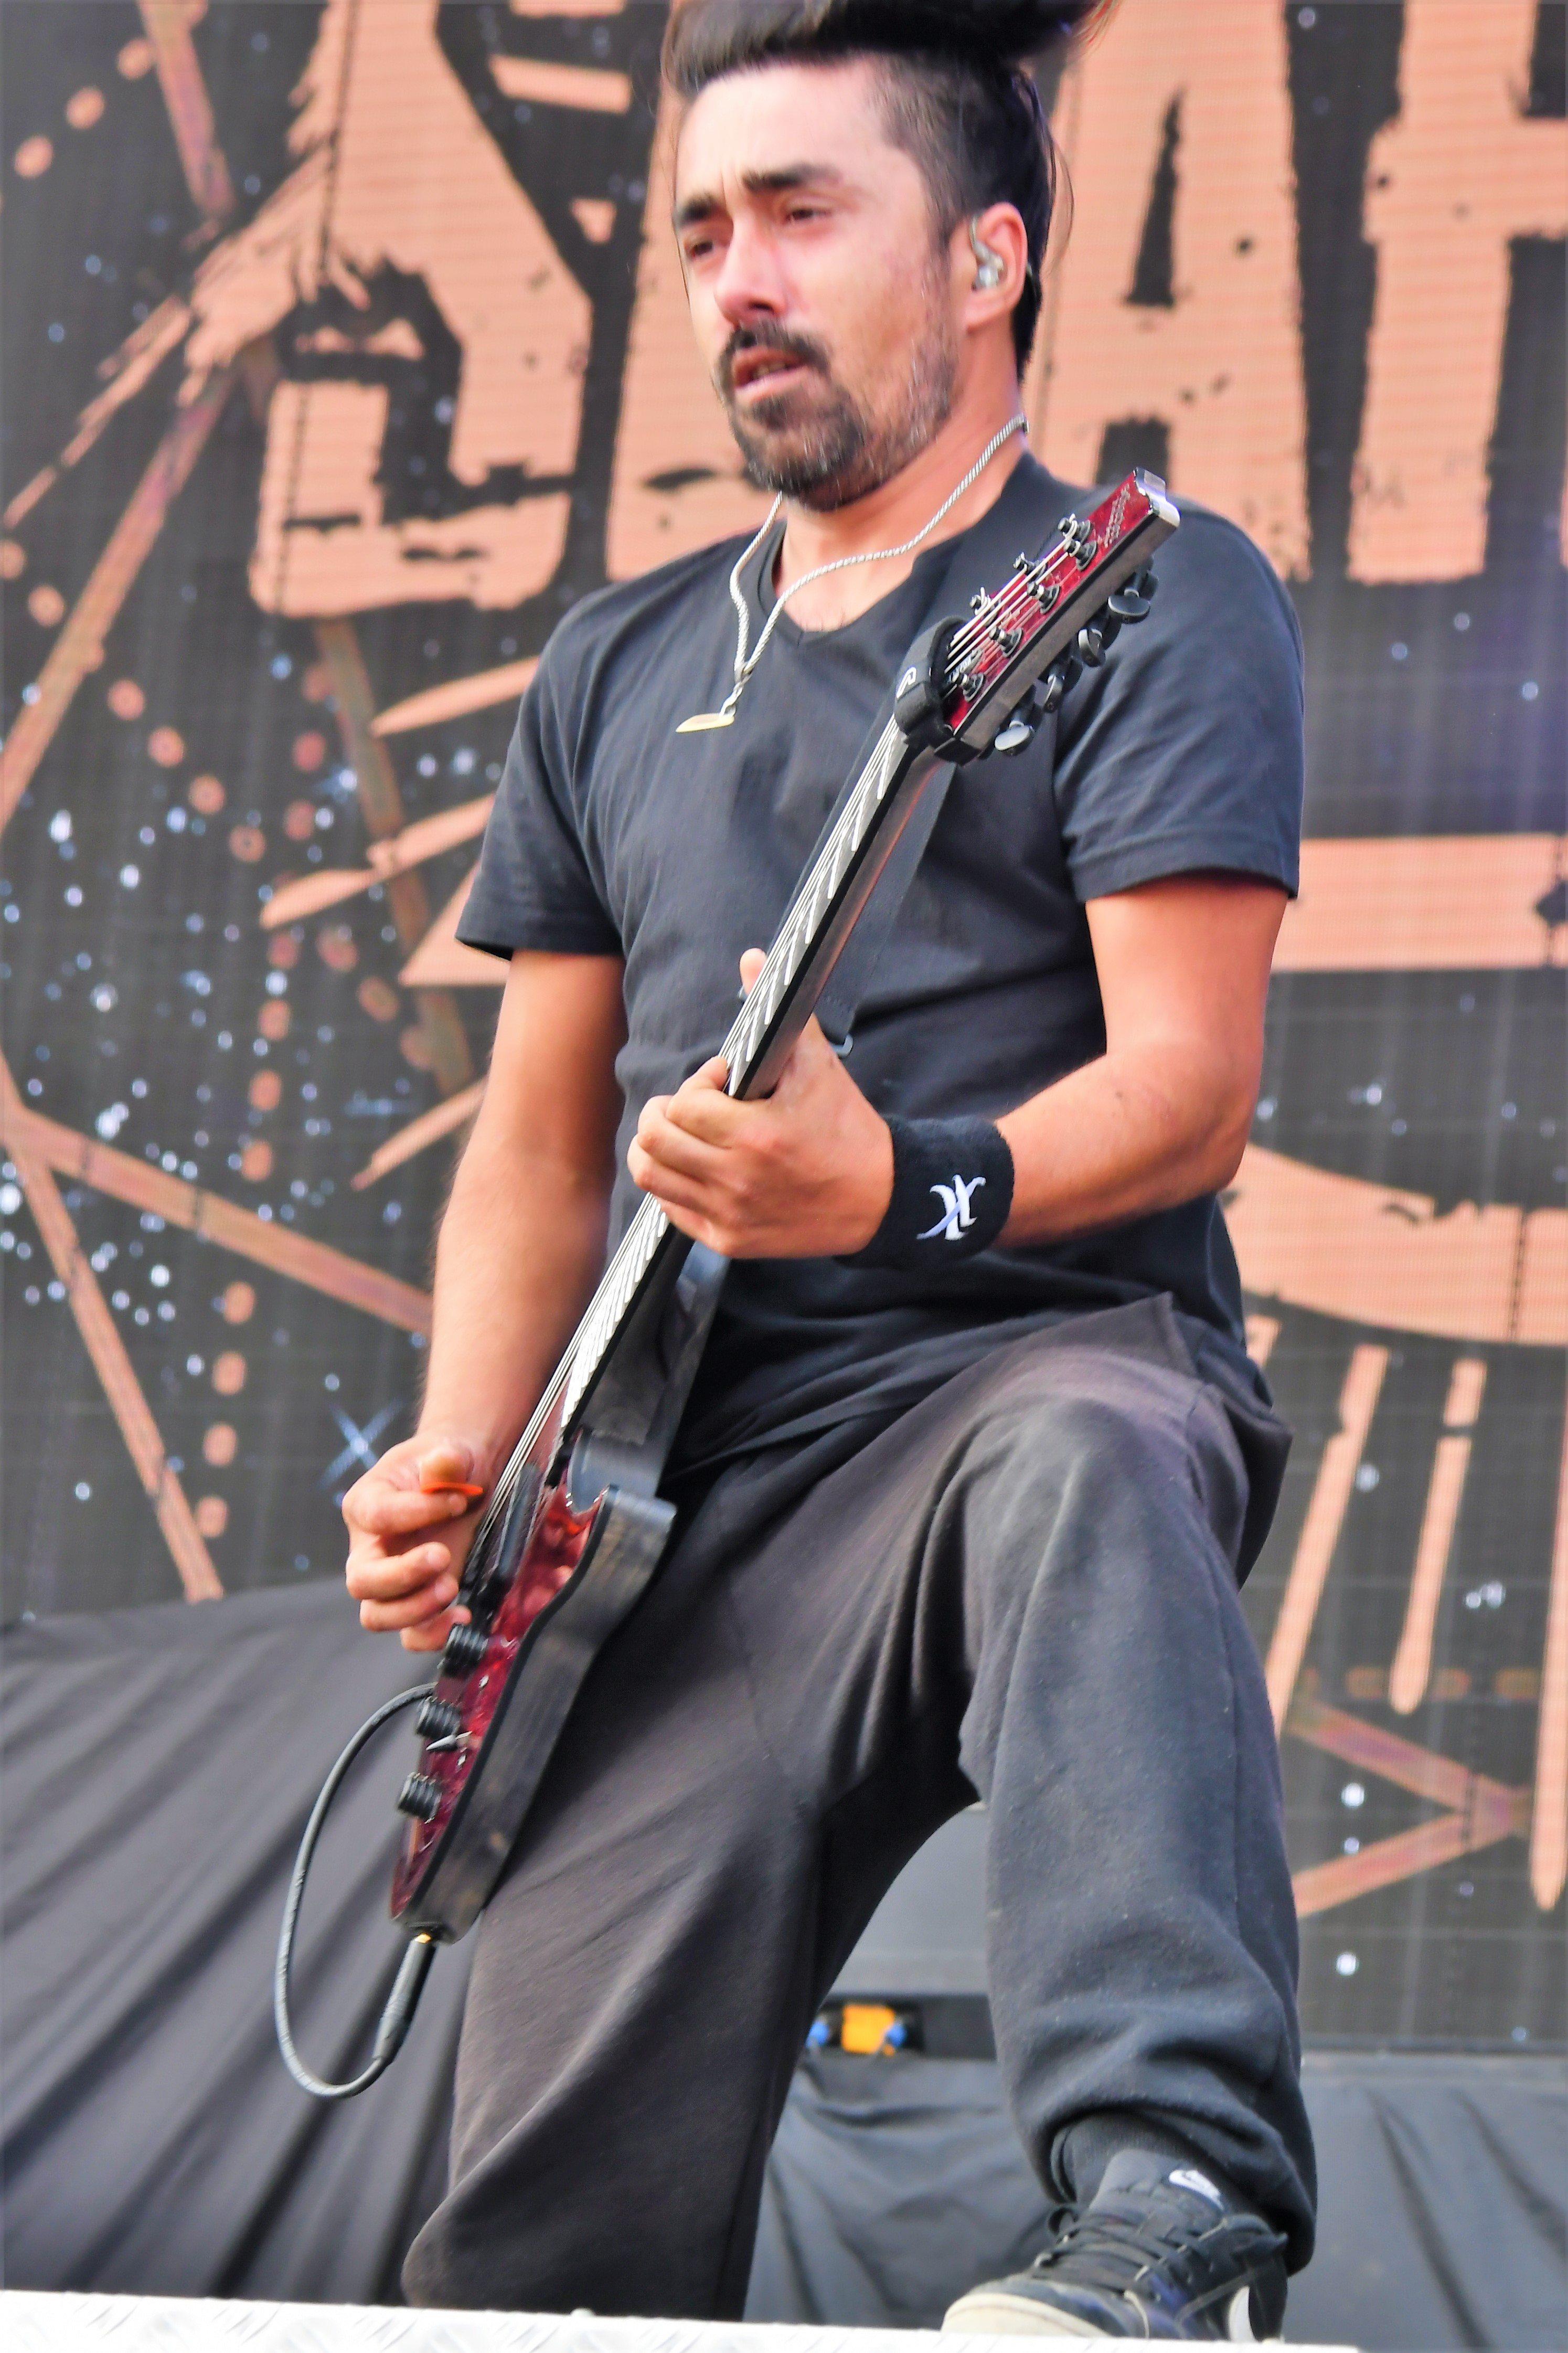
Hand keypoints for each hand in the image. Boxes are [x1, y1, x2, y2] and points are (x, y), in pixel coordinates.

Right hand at [343, 1434, 487, 1651]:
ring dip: (414, 1610)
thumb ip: (444, 1459)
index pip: (376, 1516)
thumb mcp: (449, 1453)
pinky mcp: (415, 1602)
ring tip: (452, 1589)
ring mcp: (389, 1581)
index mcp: (366, 1504)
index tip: (457, 1499)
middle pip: (362, 1580)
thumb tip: (444, 1462)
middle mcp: (368, 1549)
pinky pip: (409, 1634)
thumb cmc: (445, 1468)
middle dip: (402, 1575)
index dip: (415, 1512)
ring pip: (377, 1614)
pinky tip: (462, 1616)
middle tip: (443, 1556)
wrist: (461, 1486)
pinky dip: (432, 1634)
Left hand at [627, 950, 893, 1256]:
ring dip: (657, 1145)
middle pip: (653, 1138)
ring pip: (650, 1174)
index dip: (699, 1084)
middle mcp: (736, 1179)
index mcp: (756, 1135)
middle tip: (691, 1104)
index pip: (684, 1103)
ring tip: (681, 1131)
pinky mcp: (727, 1239)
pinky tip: (696, 1165)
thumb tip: (752, 958)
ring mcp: (729, 1214)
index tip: (724, 1082)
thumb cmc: (845, 1128)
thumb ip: (777, 1012)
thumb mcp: (816, 1065)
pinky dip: (672, 1182)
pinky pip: (669, 1209)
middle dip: (665, 1111)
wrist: (878, 1198)